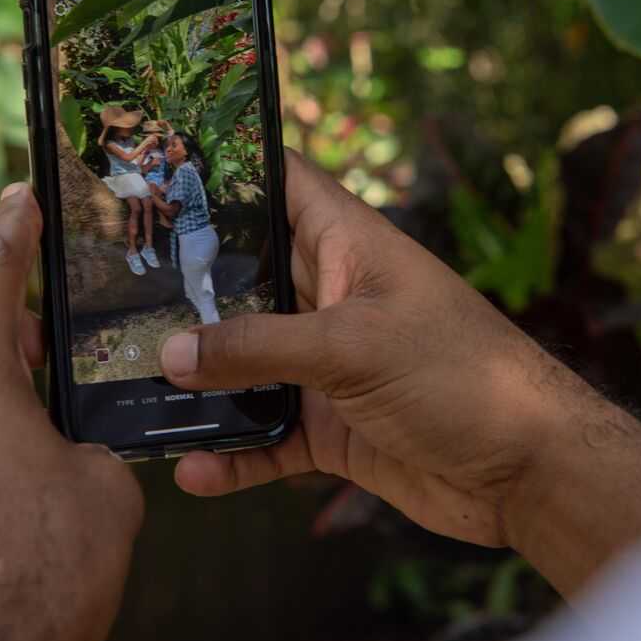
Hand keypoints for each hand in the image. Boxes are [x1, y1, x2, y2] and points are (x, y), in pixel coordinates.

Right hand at [159, 151, 592, 548]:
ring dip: (200, 381)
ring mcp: (330, 364)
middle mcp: (332, 297)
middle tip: (107, 291)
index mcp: (348, 245)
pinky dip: (234, 453)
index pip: (278, 182)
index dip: (225, 169)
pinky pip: (267, 434)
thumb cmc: (463, 375)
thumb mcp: (353, 347)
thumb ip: (258, 348)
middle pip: (244, 278)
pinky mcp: (334, 427)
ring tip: (132, 390)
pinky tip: (194, 470)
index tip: (153, 169)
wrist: (532, 471)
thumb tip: (169, 353)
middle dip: (184, 287)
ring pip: (246, 363)